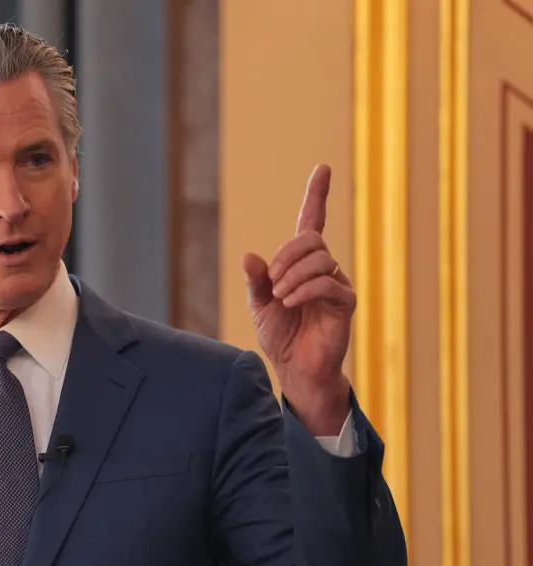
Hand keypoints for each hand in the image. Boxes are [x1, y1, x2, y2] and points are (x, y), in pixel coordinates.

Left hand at [242, 164, 353, 434]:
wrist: (295, 368)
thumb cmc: (280, 336)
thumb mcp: (259, 305)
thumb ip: (256, 280)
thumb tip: (249, 256)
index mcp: (302, 264)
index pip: (312, 221)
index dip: (317, 195)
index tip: (322, 168)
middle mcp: (324, 269)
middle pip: (312, 238)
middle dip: (287, 255)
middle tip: (272, 282)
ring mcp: (337, 284)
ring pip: (320, 259)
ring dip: (293, 275)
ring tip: (281, 297)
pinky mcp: (345, 303)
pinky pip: (327, 283)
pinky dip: (304, 290)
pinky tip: (290, 303)